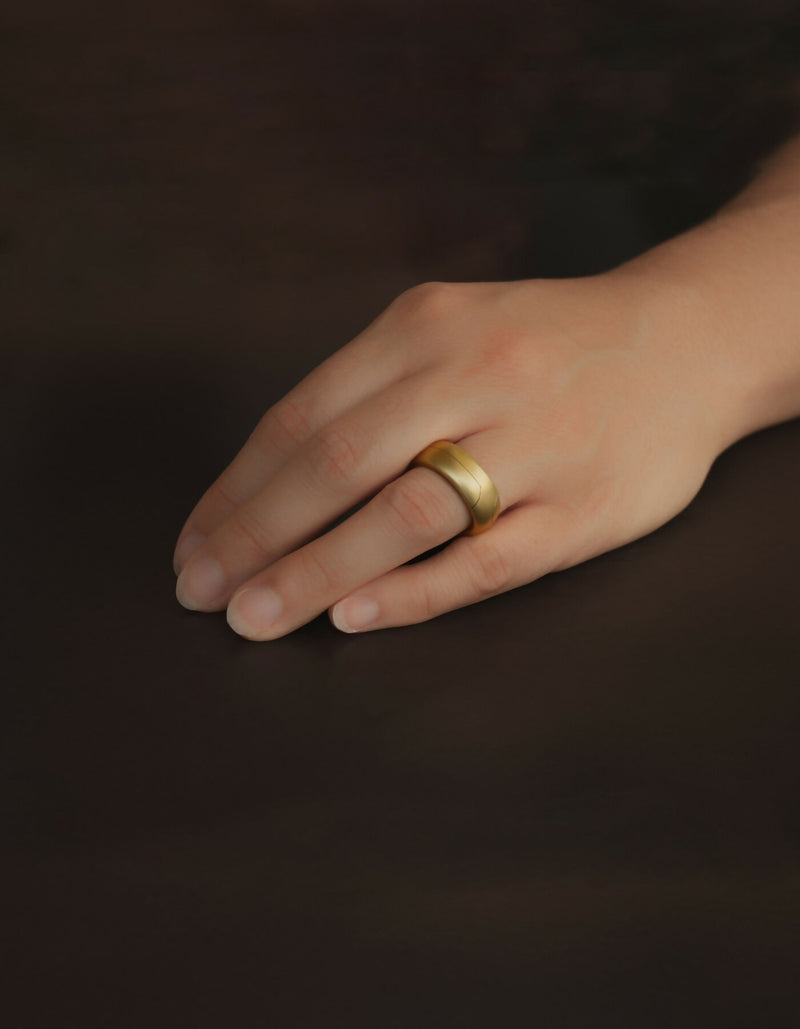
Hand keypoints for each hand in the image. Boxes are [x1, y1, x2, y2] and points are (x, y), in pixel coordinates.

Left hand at [173, 274, 724, 638]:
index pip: (302, 416)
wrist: (686, 343)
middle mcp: (475, 376)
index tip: (195, 544)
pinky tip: (356, 617)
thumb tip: (271, 486)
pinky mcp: (583, 509)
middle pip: (337, 465)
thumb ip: (372, 393)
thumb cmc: (547, 346)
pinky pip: (487, 561)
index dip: (237, 490)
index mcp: (426, 328)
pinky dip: (415, 592)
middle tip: (201, 593)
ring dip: (316, 573)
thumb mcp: (453, 330)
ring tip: (254, 618)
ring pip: (405, 515)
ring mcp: (534, 444)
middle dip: (254, 537)